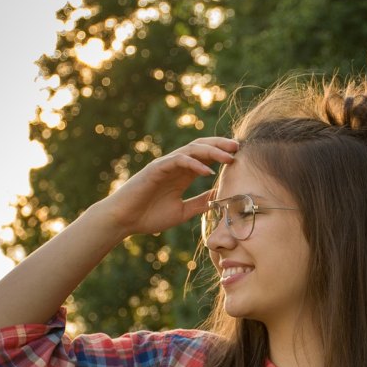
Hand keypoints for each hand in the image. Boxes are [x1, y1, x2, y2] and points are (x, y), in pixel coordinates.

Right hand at [103, 137, 237, 235]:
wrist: (124, 221)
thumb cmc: (149, 216)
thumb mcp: (183, 211)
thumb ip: (201, 202)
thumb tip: (221, 197)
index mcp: (183, 174)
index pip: (207, 157)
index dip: (223, 154)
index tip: (242, 156)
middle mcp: (176, 166)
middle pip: (202, 147)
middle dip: (221, 145)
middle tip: (239, 147)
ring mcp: (166, 165)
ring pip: (192, 150)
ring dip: (212, 151)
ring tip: (228, 156)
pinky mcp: (156, 169)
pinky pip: (177, 161)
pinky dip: (193, 164)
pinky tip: (207, 171)